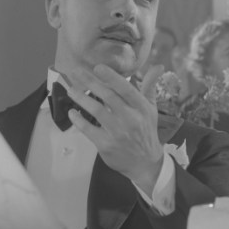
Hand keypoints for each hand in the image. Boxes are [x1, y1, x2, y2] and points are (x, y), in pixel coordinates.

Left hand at [68, 63, 165, 191]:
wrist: (145, 163)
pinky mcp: (106, 144)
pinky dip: (78, 120)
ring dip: (81, 98)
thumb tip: (158, 66)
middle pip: (108, 96)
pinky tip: (73, 112)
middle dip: (90, 82)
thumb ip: (150, 86)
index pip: (126, 88)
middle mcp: (131, 119)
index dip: (111, 77)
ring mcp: (117, 132)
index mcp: (141, 108)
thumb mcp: (151, 109)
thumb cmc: (146, 131)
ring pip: (96, 110)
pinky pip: (88, 129)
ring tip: (70, 90)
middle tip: (76, 72)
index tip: (97, 67)